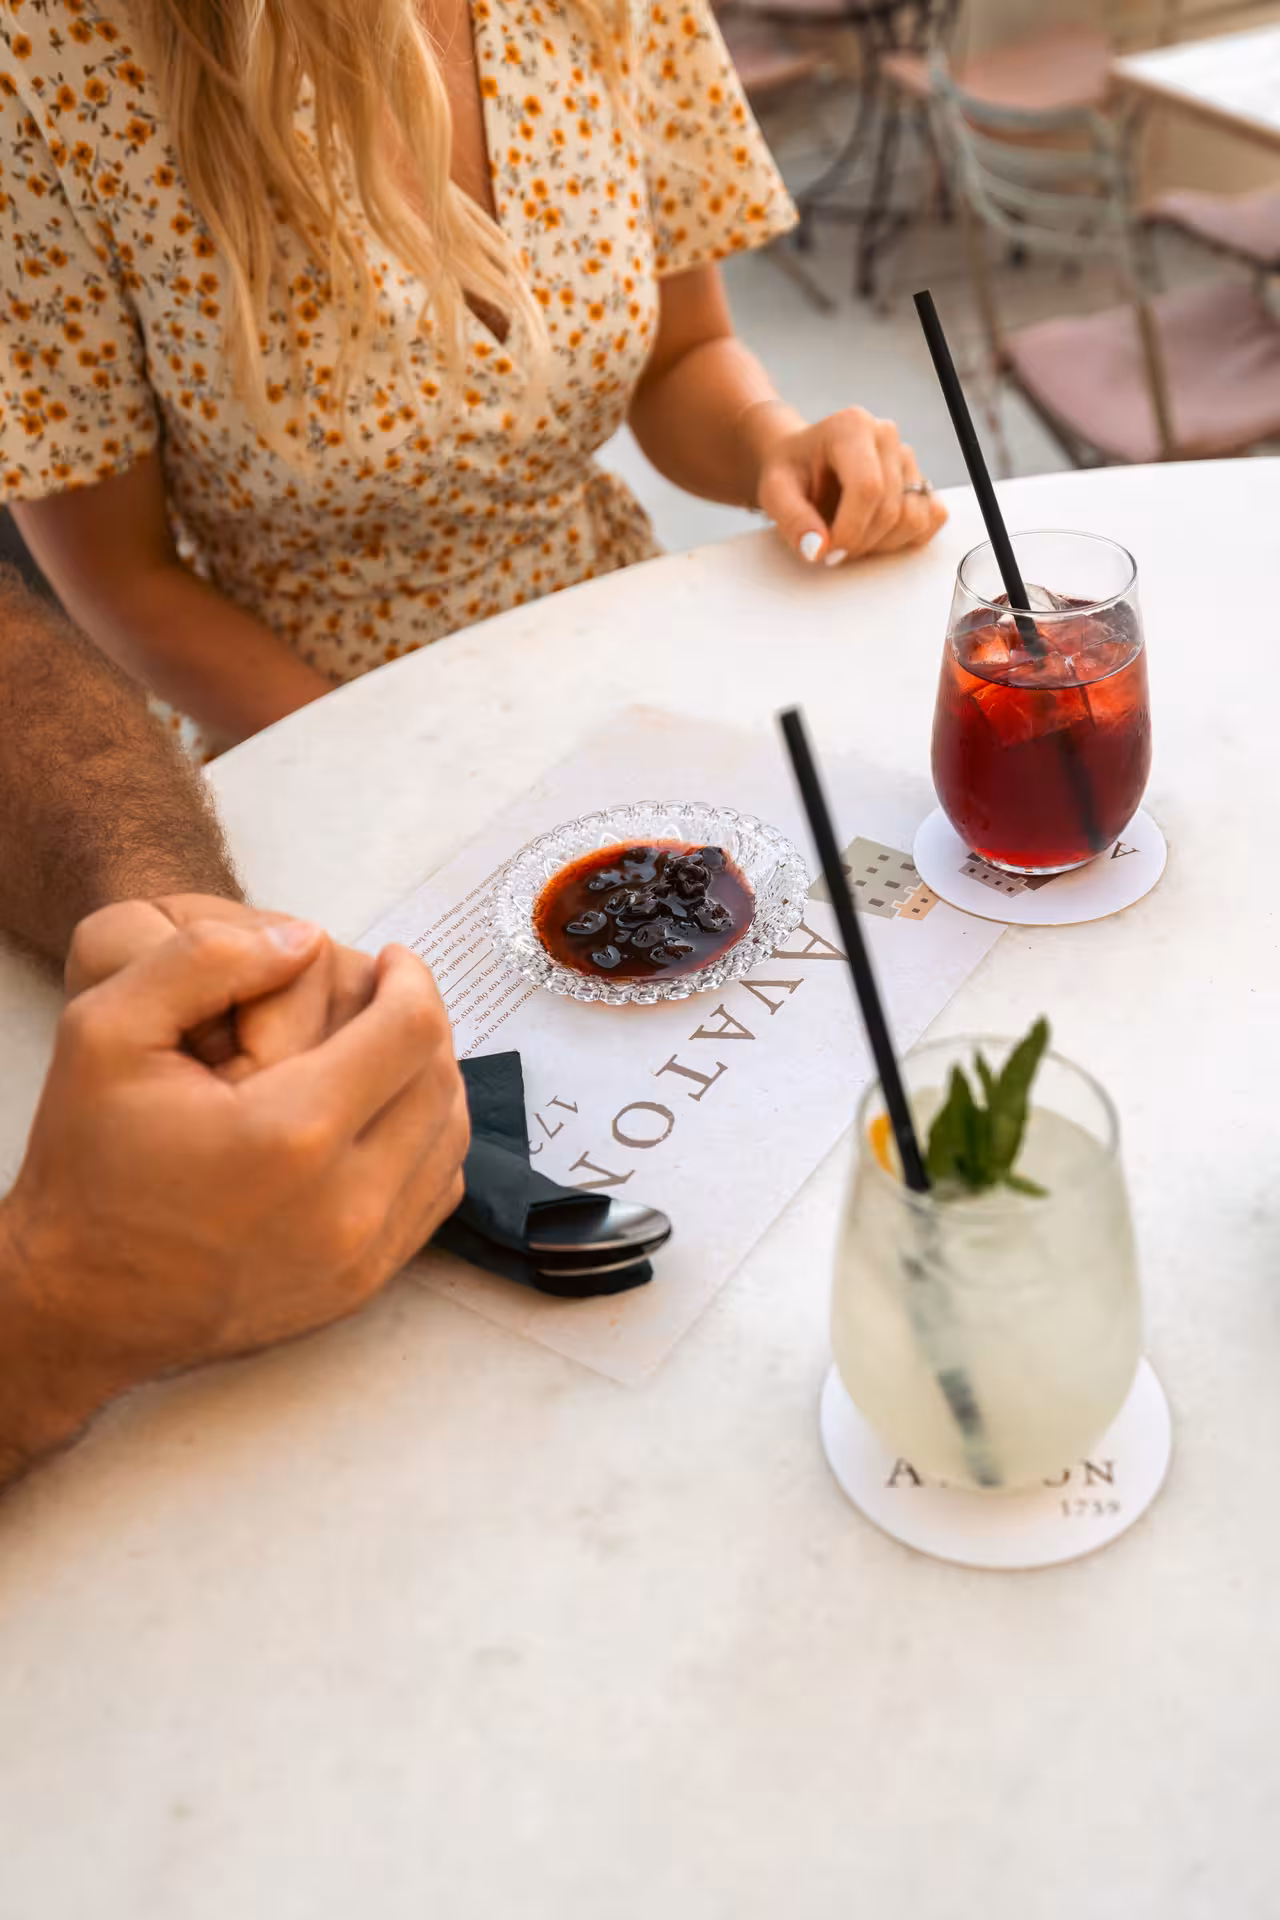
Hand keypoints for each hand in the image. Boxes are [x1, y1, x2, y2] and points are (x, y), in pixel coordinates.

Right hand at [5, 918, 468, 1433]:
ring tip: (390, 1047)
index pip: (410, 1030)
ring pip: (449, 1141)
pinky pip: (432, 1196)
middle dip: (426, 1022)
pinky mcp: (361, 1285)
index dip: (411, 978)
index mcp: (291, 1132)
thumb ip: (205, 961)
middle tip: (390, 994)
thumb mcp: (108, 1031)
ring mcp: (360, 1254)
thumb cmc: (89, 1165)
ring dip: (434, 1080)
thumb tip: (305, 937)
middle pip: (440, 1082)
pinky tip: (384, 1113)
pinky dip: (427, 1143)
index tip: (391, 959)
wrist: (80, 1302)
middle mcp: (345, 1202)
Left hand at [746, 403, 947, 568]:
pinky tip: (876, 535)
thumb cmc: (790, 472)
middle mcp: (885, 436)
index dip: (850, 531)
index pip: (867, 487)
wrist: (802, 461)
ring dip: (882, 544)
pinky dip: (906, 537)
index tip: (828, 553)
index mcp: (852, 427)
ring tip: (851, 538)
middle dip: (860, 542)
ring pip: (914, 518)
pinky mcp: (919, 479)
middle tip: (832, 551)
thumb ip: (792, 520)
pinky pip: (932, 517)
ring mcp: (907, 458)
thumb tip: (817, 550)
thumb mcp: (774, 493)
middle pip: (890, 509)